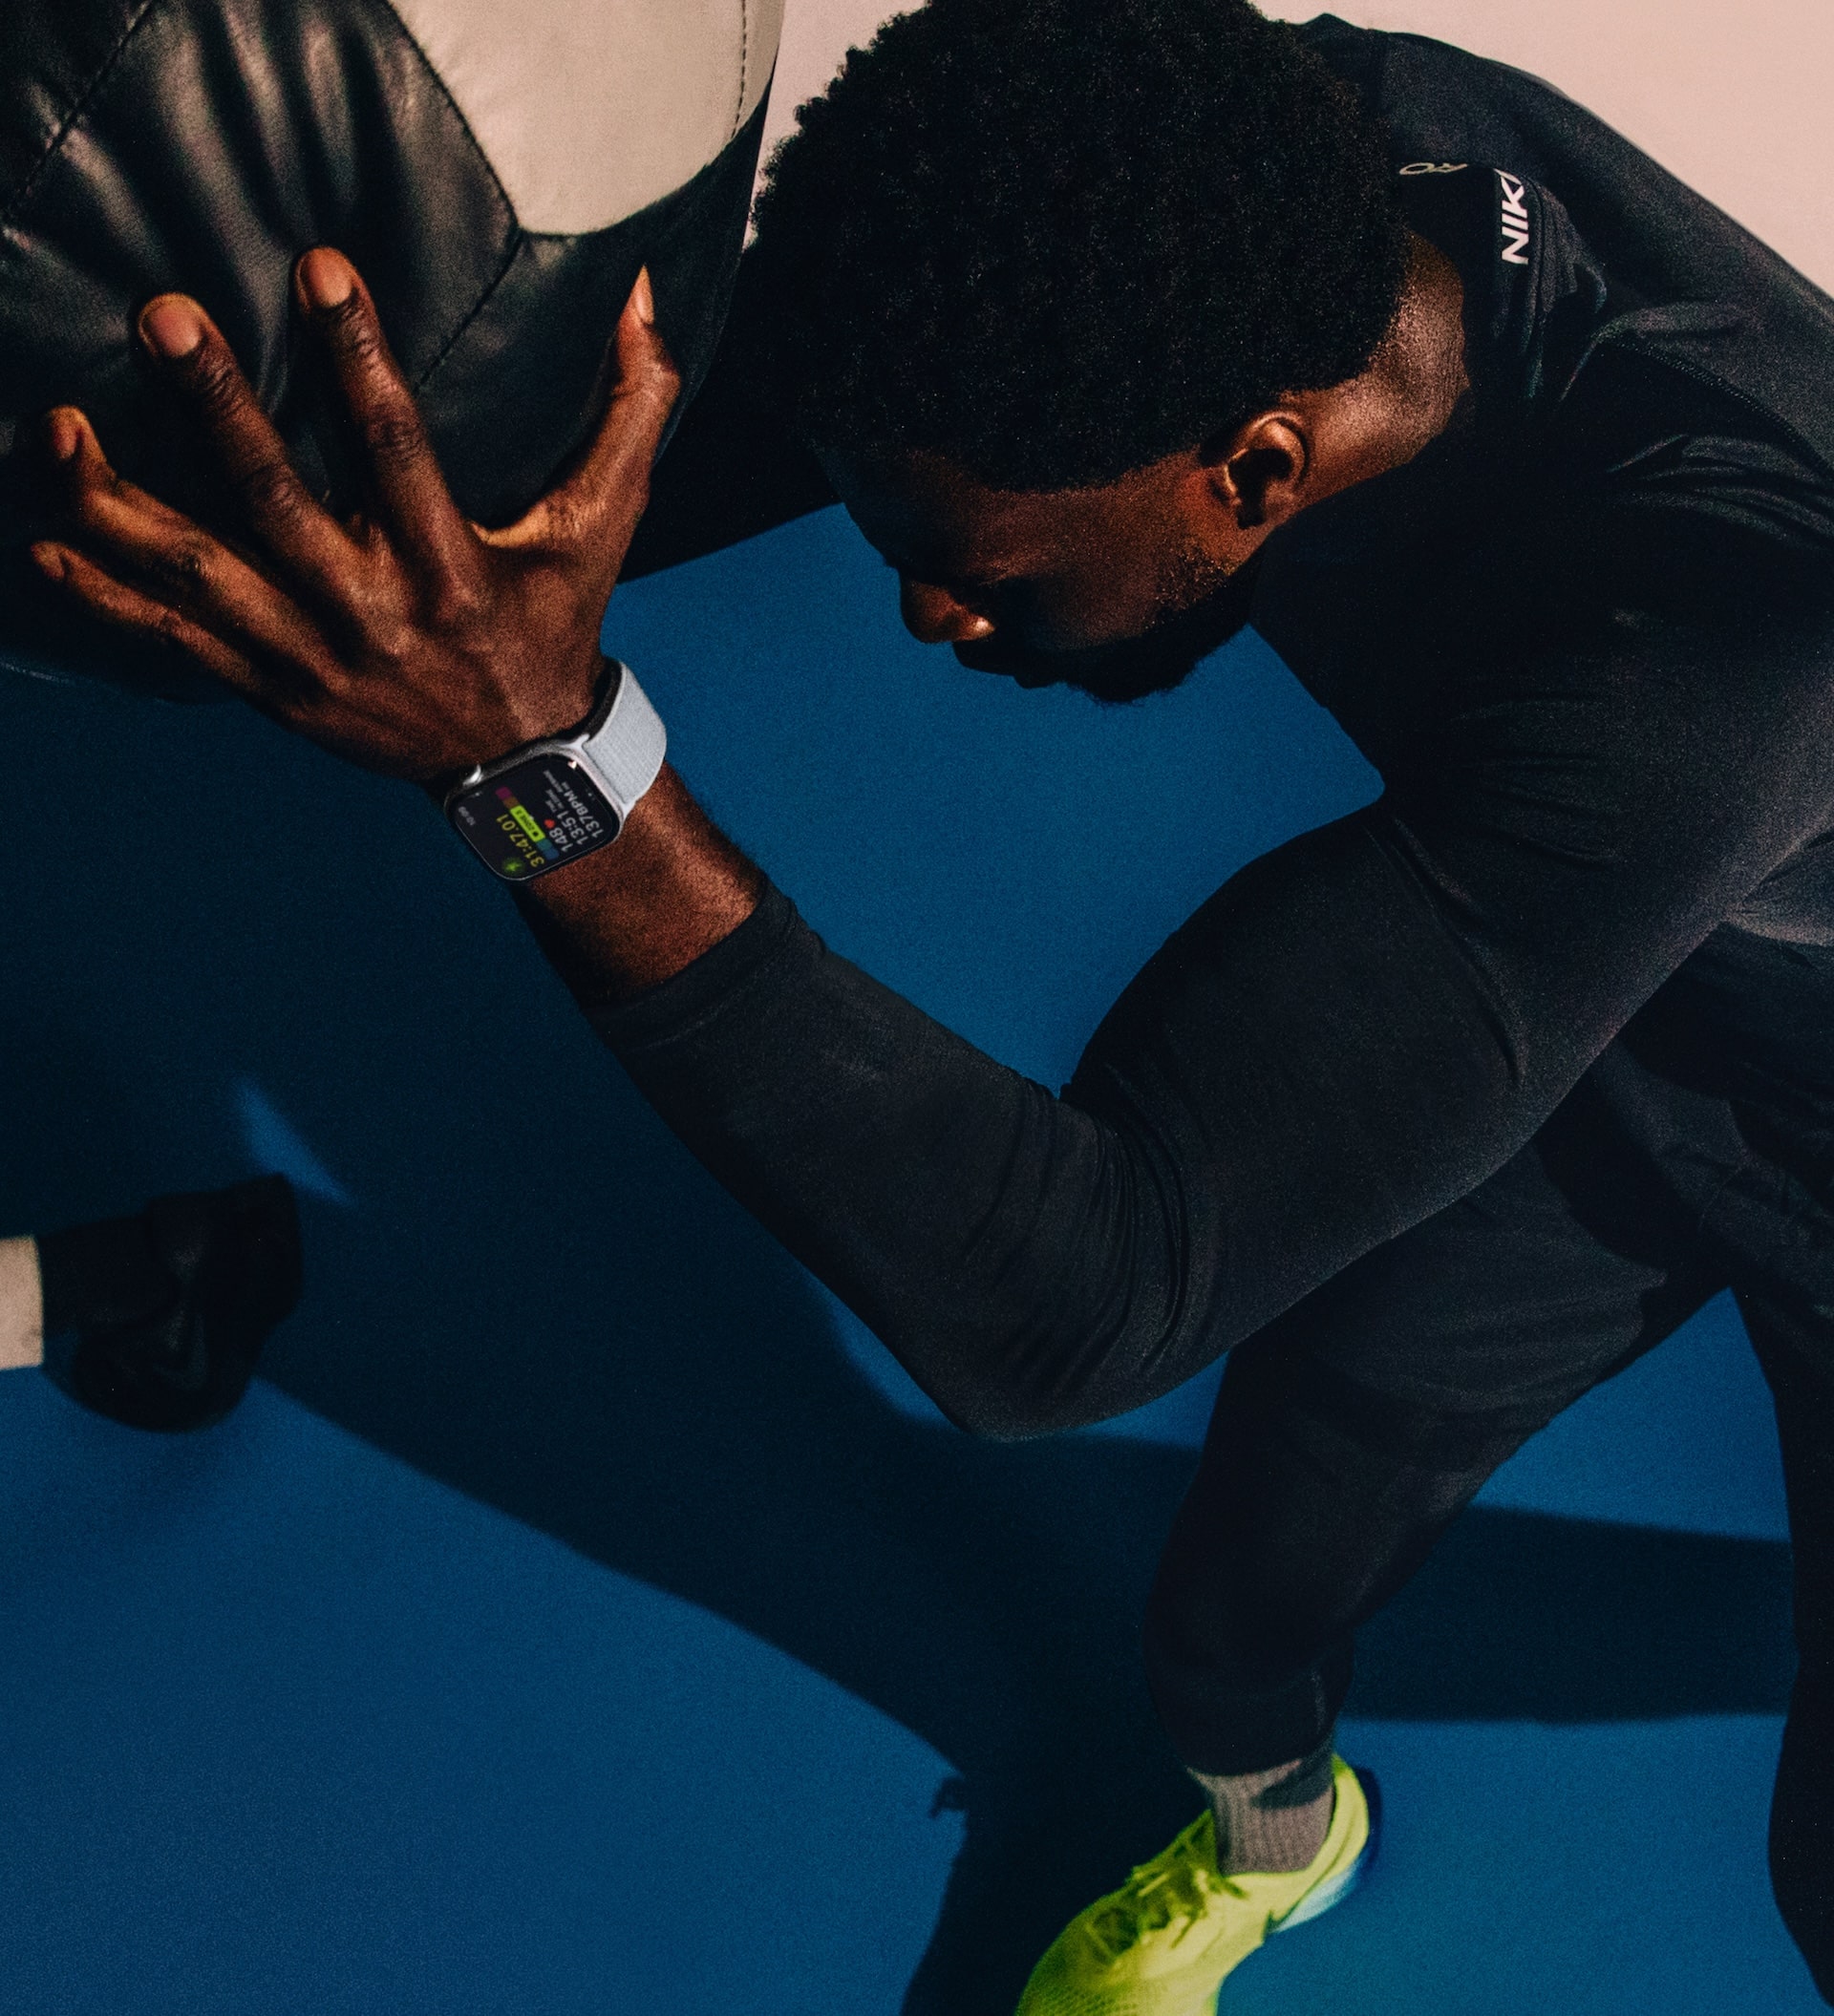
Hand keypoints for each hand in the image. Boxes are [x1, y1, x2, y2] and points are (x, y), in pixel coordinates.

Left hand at [31, 248, 679, 781]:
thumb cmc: (558, 624)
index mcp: (453, 567)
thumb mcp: (607, 525)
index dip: (357, 355)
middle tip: (160, 319)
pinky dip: (110, 599)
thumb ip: (633, 407)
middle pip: (277, 503)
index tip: (317, 267)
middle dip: (215, 409)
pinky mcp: (275, 691)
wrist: (524, 767)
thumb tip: (648, 294)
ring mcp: (314, 658)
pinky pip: (175, 645)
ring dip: (122, 508)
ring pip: (203, 579)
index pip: (398, 447)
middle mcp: (376, 613)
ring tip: (58, 430)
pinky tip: (46, 546)